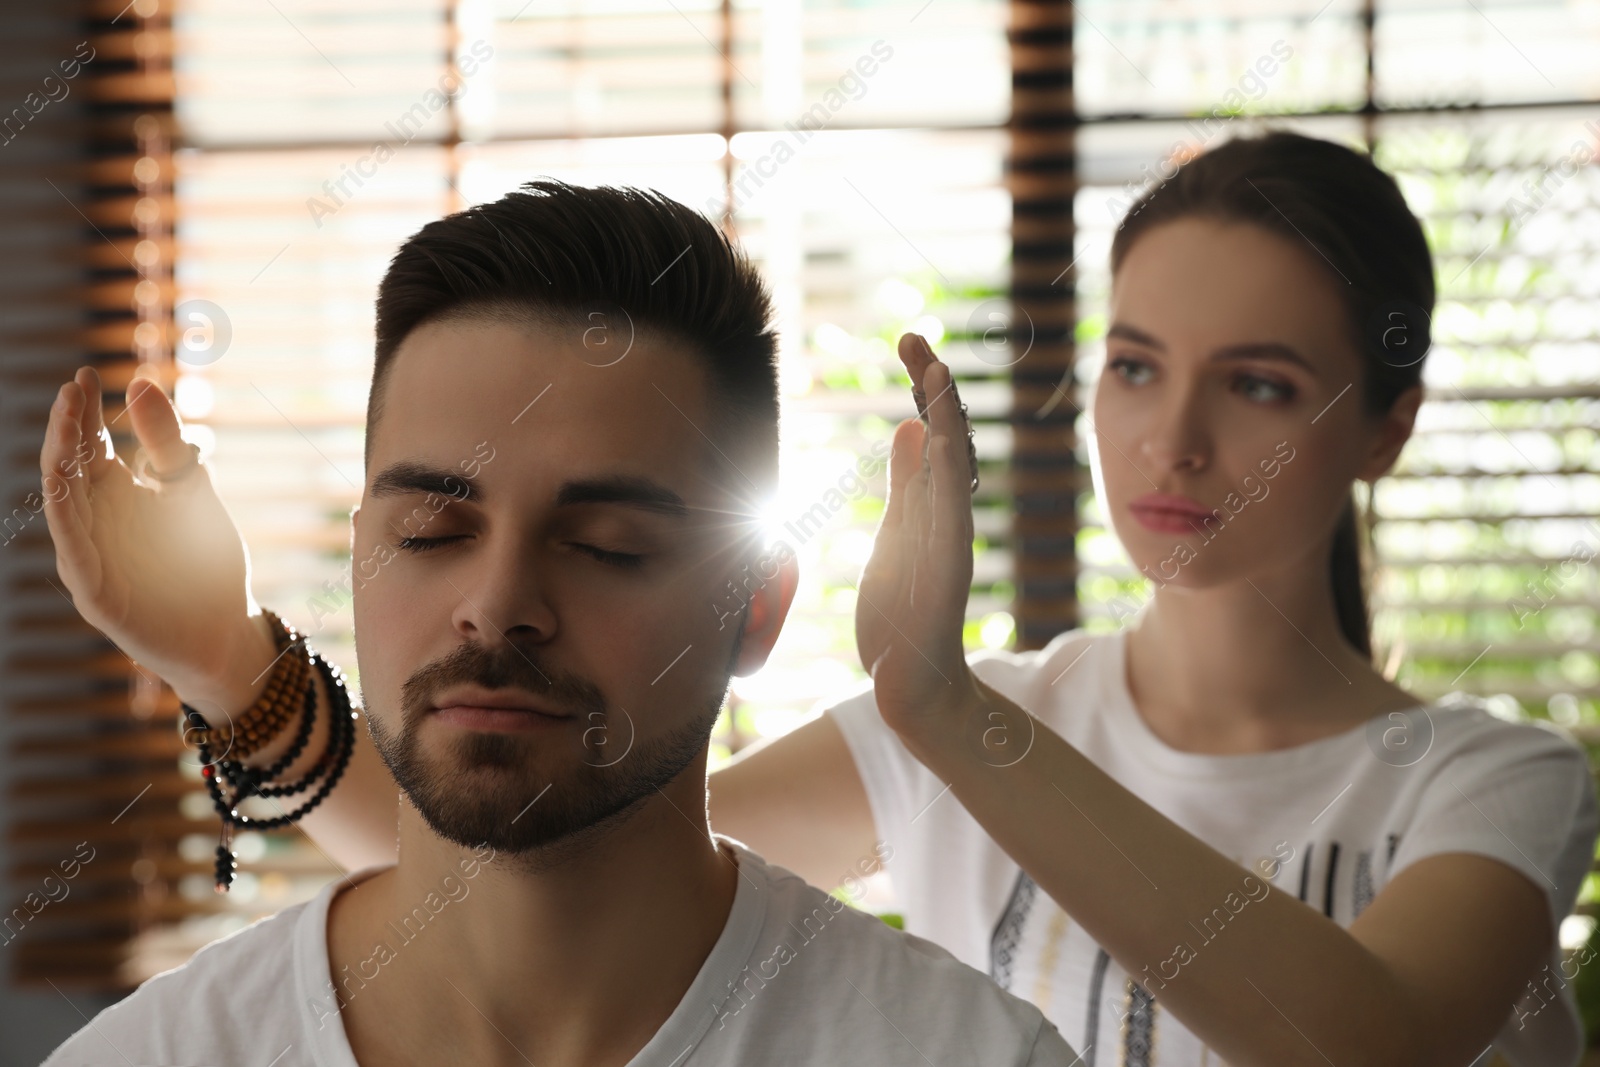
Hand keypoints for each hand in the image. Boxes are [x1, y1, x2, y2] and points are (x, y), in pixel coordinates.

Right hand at [39, 366, 266, 706]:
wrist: (225, 630)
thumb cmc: (205, 562)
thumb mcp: (193, 492)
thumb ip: (170, 446)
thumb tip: (141, 384)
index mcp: (114, 494)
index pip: (89, 444)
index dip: (83, 412)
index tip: (85, 375)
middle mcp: (93, 521)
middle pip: (70, 466)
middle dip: (70, 427)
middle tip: (73, 389)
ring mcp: (88, 556)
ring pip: (64, 502)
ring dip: (63, 461)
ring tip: (69, 421)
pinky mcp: (94, 591)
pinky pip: (74, 548)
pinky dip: (68, 517)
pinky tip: (66, 486)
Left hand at [855, 333, 984, 740]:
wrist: (916, 687)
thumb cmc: (905, 614)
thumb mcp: (898, 533)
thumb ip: (909, 484)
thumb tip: (913, 426)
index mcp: (931, 506)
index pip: (932, 432)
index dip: (924, 387)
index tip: (910, 340)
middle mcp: (946, 517)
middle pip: (946, 439)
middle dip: (932, 388)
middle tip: (914, 338)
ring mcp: (948, 544)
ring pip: (951, 470)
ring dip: (943, 418)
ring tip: (932, 371)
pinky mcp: (944, 574)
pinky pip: (948, 516)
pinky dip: (946, 476)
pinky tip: (939, 438)